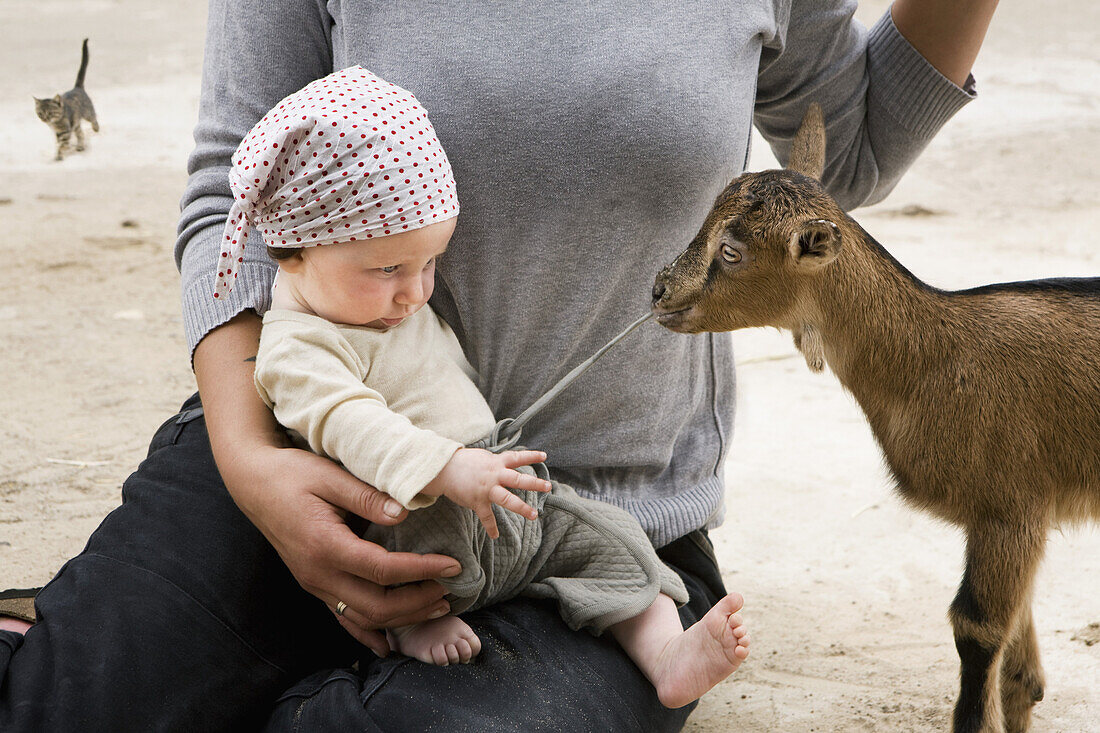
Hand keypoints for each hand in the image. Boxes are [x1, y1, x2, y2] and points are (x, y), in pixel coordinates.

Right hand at [229, 444, 463, 656]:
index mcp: (325, 545)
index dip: (421, 570)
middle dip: (418, 602)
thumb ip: (368, 496)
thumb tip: (404, 512)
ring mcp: (314, 584)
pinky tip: (388, 645)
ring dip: (403, 618)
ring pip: (363, 618)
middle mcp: (318, 573)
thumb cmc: (292, 474)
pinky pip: (343, 618)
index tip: (452, 564)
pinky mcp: (314, 586)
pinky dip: (368, 634)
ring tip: (437, 606)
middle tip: (450, 589)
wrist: (254, 484)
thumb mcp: (330, 476)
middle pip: (376, 605)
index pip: (383, 569)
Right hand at [424, 448, 551, 538]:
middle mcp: (494, 475)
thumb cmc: (463, 462)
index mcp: (496, 463)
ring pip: (508, 499)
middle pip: (518, 479)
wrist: (443, 469)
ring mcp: (487, 489)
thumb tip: (507, 462)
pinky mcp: (477, 501)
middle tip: (548, 486)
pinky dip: (491, 527)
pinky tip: (496, 536)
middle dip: (534, 483)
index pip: (517, 457)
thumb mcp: (483, 457)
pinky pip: (486, 517)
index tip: (544, 456)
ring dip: (522, 507)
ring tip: (534, 514)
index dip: (531, 456)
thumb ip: (497, 462)